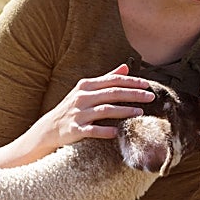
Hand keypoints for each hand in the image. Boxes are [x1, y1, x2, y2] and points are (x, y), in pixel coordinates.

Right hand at [33, 63, 155, 148]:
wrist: (49, 128)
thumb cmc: (72, 108)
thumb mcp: (86, 90)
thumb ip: (106, 79)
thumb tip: (125, 67)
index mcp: (86, 86)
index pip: (112, 80)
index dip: (131, 82)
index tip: (147, 84)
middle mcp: (82, 97)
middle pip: (112, 93)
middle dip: (133, 94)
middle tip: (150, 96)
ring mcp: (78, 114)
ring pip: (105, 110)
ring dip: (124, 111)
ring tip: (140, 112)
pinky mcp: (75, 130)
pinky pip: (93, 130)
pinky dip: (106, 131)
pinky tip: (118, 132)